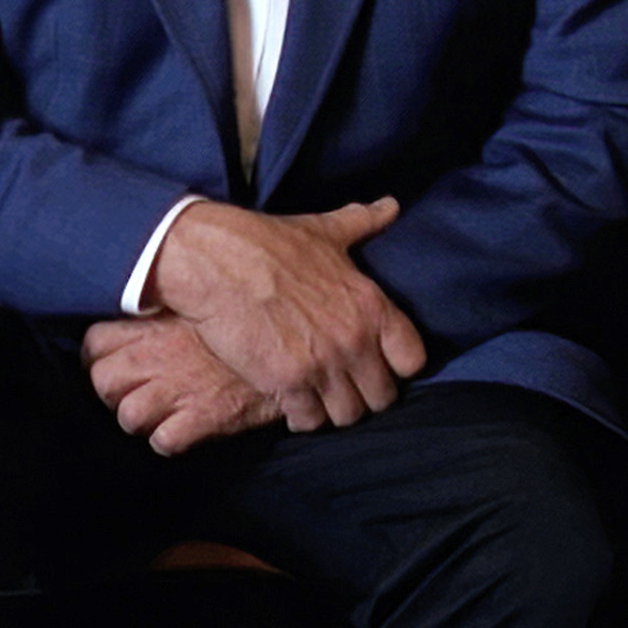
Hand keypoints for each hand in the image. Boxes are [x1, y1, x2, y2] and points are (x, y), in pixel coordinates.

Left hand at [84, 314, 280, 454]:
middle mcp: (156, 355)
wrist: (295, 339)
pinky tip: (185, 430)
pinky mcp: (202, 417)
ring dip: (141, 421)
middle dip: (114, 394)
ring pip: (128, 417)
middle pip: (102, 383)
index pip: (94, 343)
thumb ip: (169, 299)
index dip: (100, 358)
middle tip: (135, 393)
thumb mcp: (201, 297)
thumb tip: (149, 291)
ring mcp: (176, 388)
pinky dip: (170, 441)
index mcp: (152, 322)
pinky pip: (164, 441)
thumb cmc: (247, 314)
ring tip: (161, 414)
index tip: (115, 361)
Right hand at [147, 198, 427, 432]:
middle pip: (382, 397)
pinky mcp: (287, 384)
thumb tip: (391, 206)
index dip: (398, 366)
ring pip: (348, 416)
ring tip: (319, 396)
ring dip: (334, 409)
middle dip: (364, 393)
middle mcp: (354, 340)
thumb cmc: (267, 243)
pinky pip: (310, 421)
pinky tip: (292, 401)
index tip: (379, 363)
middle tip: (344, 384)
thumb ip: (362, 223)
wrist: (213, 262)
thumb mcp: (323, 231)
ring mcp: (322, 365)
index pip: (413, 361)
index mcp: (371, 305)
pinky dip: (302, 416)